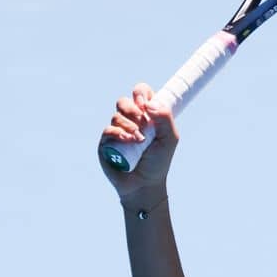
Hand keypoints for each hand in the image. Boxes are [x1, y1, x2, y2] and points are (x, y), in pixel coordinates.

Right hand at [98, 82, 178, 209]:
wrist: (145, 184)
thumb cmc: (158, 162)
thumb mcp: (169, 139)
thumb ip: (165, 118)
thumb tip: (149, 104)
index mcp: (145, 115)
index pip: (140, 93)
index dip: (141, 93)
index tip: (145, 104)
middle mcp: (129, 121)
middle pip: (124, 101)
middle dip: (133, 108)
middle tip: (142, 121)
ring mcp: (116, 131)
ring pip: (117, 115)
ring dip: (129, 124)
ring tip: (139, 139)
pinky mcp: (106, 142)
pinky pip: (108, 130)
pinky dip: (118, 133)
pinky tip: (127, 140)